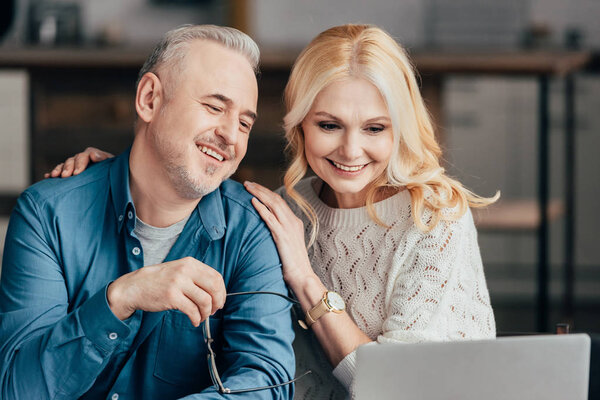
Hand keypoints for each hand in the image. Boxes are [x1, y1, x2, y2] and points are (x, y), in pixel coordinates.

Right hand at [44, 147, 113, 177]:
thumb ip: (105, 160)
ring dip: (59, 169)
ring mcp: (78, 167)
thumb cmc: (118, 178)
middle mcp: (86, 160)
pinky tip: (47, 177)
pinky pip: (60, 173)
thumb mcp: (115, 169)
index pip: (87, 155)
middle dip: (69, 167)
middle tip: (66, 176)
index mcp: (97, 157)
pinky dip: (53, 174)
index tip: (77, 173)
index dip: (81, 163)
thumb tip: (94, 156)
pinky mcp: (72, 176)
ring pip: (66, 165)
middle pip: (74, 160)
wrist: (117, 186)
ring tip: (54, 176)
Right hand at [107, 256, 225, 326]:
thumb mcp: (179, 270)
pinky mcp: (171, 297)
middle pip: (214, 288)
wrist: (135, 286)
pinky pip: (192, 310)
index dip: (222, 291)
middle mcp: (186, 271)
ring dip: (206, 313)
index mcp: (190, 263)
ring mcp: (178, 283)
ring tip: (201, 317)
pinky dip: (196, 318)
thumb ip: (196, 276)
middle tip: (214, 310)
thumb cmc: (158, 280)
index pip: (216, 276)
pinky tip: (194, 320)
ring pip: (205, 301)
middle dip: (217, 302)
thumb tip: (216, 292)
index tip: (220, 300)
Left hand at [243, 181, 315, 288]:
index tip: (255, 188)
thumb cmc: (293, 264)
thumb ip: (280, 233)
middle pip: (276, 199)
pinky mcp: (282, 236)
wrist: (302, 275)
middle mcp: (293, 221)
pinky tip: (253, 202)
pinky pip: (270, 218)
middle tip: (247, 183)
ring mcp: (288, 228)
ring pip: (273, 204)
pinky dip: (261, 208)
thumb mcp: (287, 244)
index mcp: (295, 222)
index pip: (279, 202)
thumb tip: (267, 229)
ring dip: (259, 194)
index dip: (266, 193)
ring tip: (248, 187)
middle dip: (261, 189)